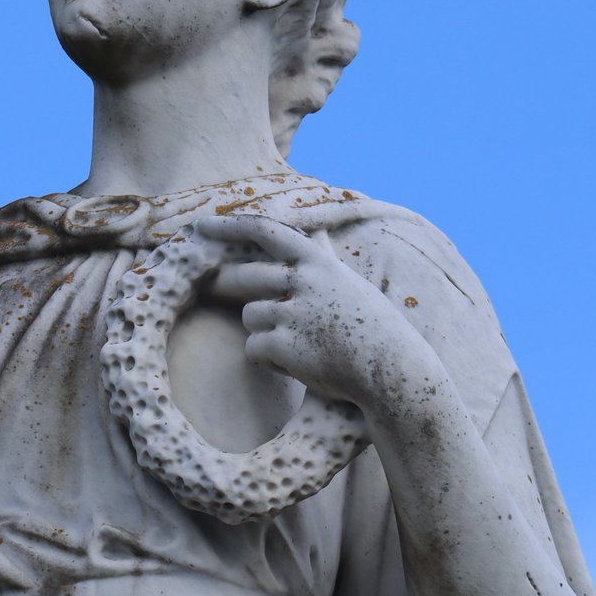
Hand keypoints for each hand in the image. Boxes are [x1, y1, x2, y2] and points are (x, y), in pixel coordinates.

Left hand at [198, 214, 430, 410]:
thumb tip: (316, 232)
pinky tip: (296, 364)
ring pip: (249, 316)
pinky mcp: (287, 346)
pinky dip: (268, 360)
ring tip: (296, 344)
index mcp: (317, 262)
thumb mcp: (347, 282)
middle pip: (244, 277)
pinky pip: (254, 349)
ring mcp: (295, 313)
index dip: (230, 225)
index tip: (202, 226)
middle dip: (228, 287)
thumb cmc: (370, 326)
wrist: (392, 370)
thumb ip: (323, 257)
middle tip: (216, 292)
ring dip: (263, 332)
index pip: (266, 231)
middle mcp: (305, 281)